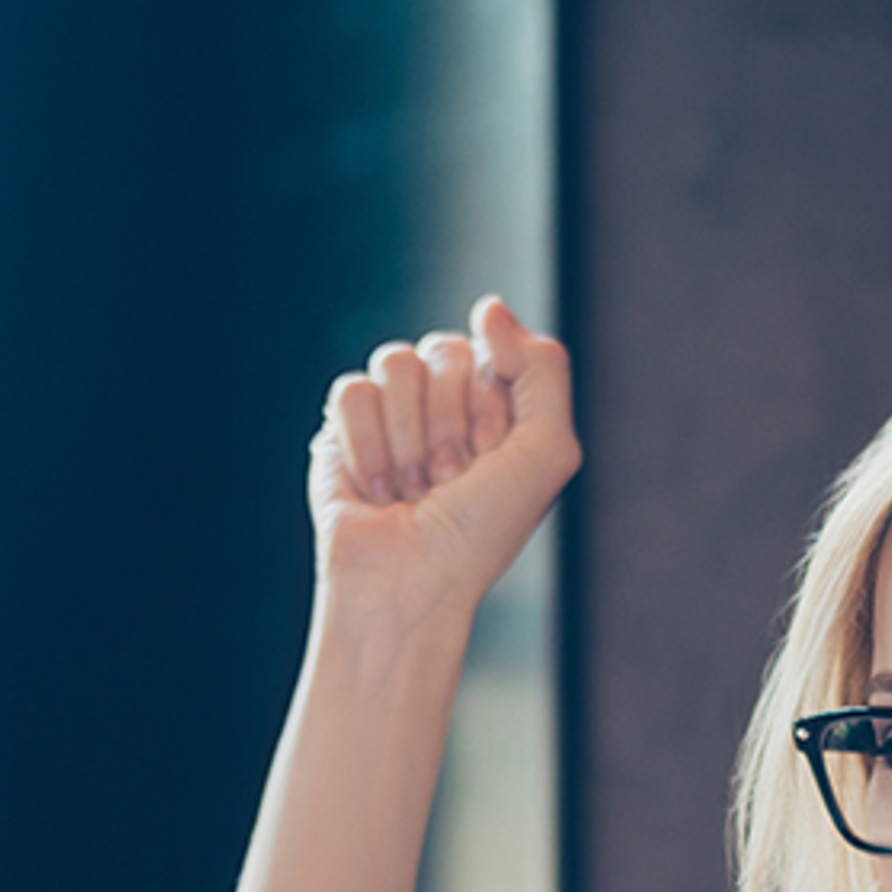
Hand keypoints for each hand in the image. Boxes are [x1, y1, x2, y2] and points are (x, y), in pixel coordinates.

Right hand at [310, 297, 579, 622]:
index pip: (493, 348)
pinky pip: (352, 390)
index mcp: (500, 404)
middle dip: (448, 424)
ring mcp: (395, 412)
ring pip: (394, 361)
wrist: (409, 584)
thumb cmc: (480, 532)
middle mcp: (448, 402)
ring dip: (409, 439)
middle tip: (450, 481)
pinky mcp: (344, 428)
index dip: (489, 405)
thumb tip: (488, 307)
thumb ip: (542, 367)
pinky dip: (367, 446)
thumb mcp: (547, 451)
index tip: (490, 459)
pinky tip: (378, 491)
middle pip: (443, 349)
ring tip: (414, 490)